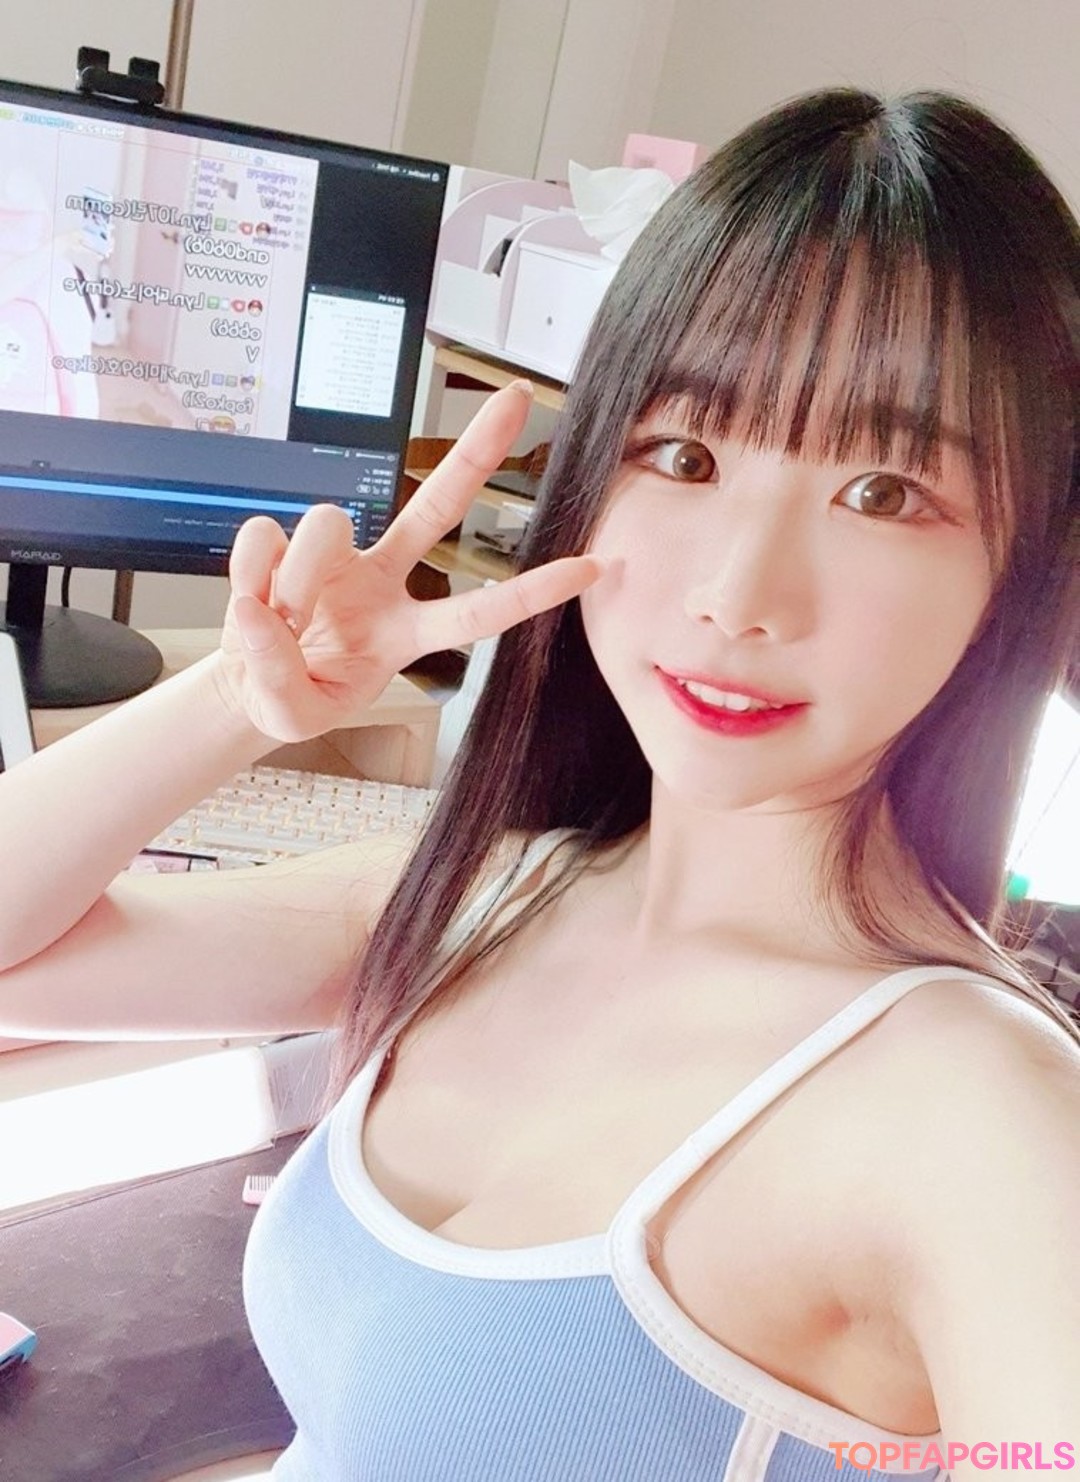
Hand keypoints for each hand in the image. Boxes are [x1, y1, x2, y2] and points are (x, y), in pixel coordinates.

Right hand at [216, 382, 603, 741]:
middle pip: (439, 504)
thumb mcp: (291, 714)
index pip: (480, 611)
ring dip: (296, 574)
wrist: (246, 681)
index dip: (534, 591)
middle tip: (516, 394)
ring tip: (280, 617)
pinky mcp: (287, 540)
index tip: (594, 565)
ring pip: (326, 523)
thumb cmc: (290, 698)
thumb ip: (280, 675)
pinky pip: (266, 534)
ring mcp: (340, 556)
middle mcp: (385, 581)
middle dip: (476, 450)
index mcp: (405, 633)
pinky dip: (251, 569)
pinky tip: (256, 596)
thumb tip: (264, 607)